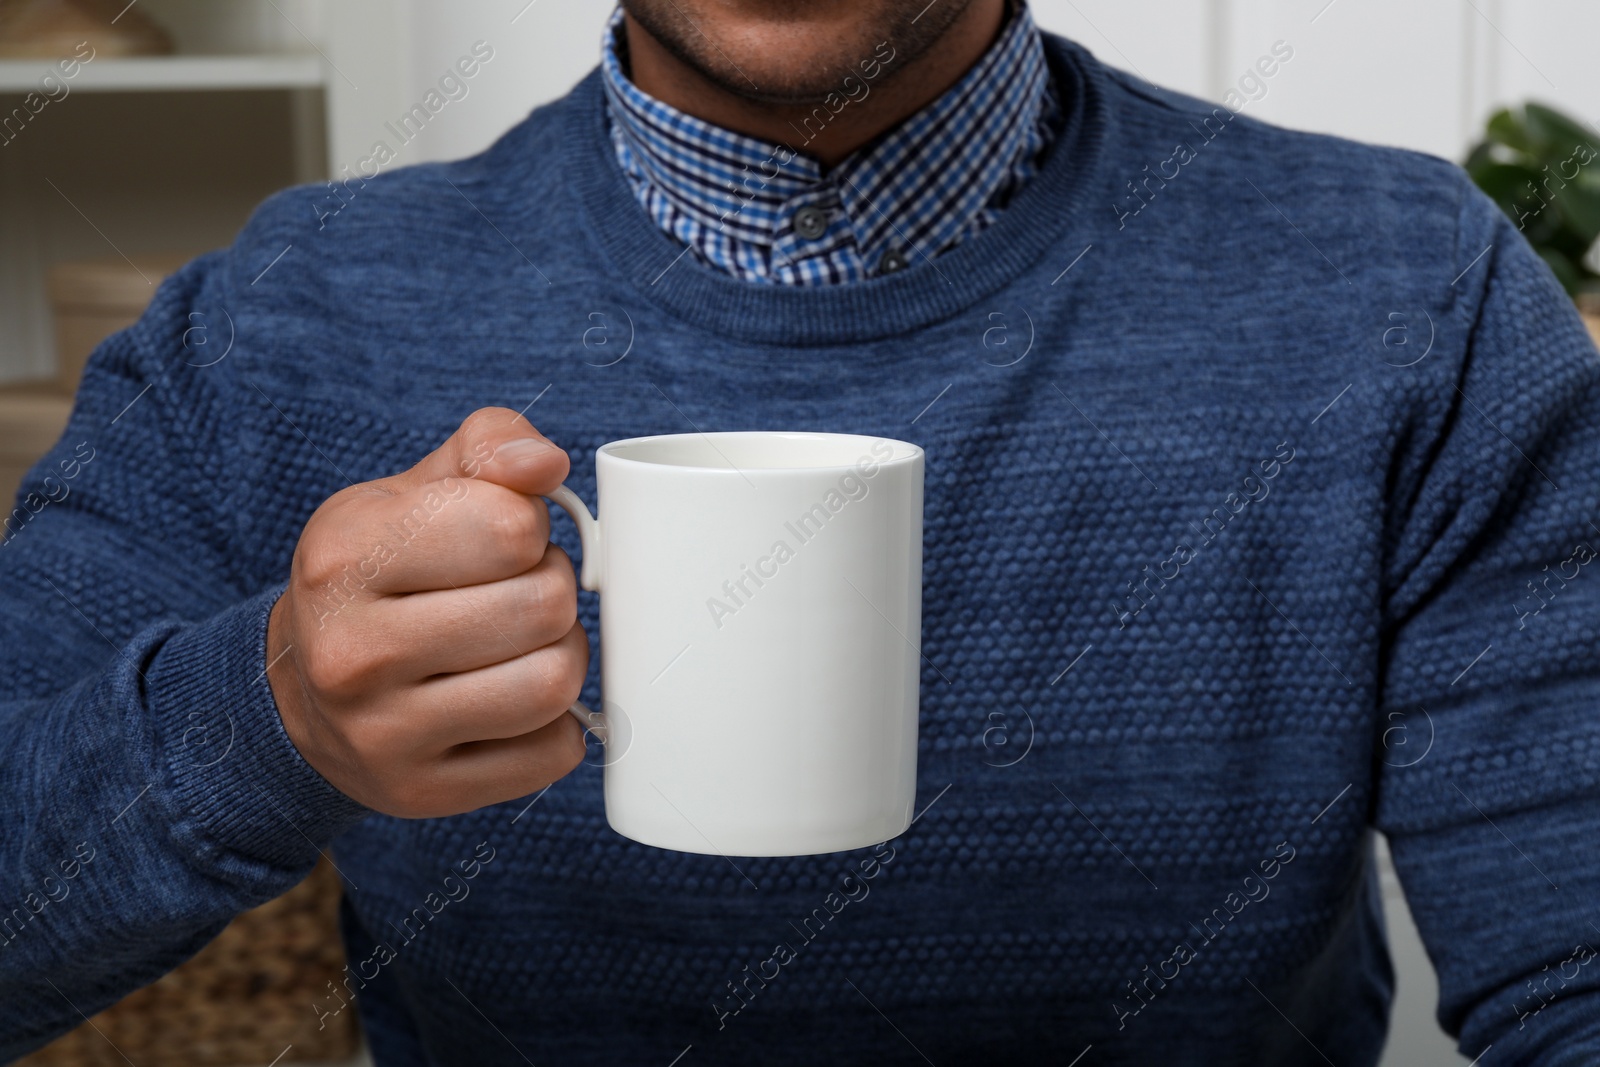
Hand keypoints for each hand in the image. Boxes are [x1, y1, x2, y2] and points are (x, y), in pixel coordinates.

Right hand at [265, 407, 587, 817]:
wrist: (300, 690)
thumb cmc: (381, 575)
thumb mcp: (414, 491)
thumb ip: (489, 448)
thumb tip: (545, 464)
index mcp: (346, 557)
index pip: (511, 528)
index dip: (531, 527)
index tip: (505, 539)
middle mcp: (352, 652)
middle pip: (544, 606)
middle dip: (552, 590)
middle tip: (517, 594)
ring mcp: (383, 733)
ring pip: (553, 684)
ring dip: (562, 657)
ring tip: (522, 645)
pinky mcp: (423, 793)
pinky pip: (553, 753)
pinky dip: (555, 726)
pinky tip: (511, 703)